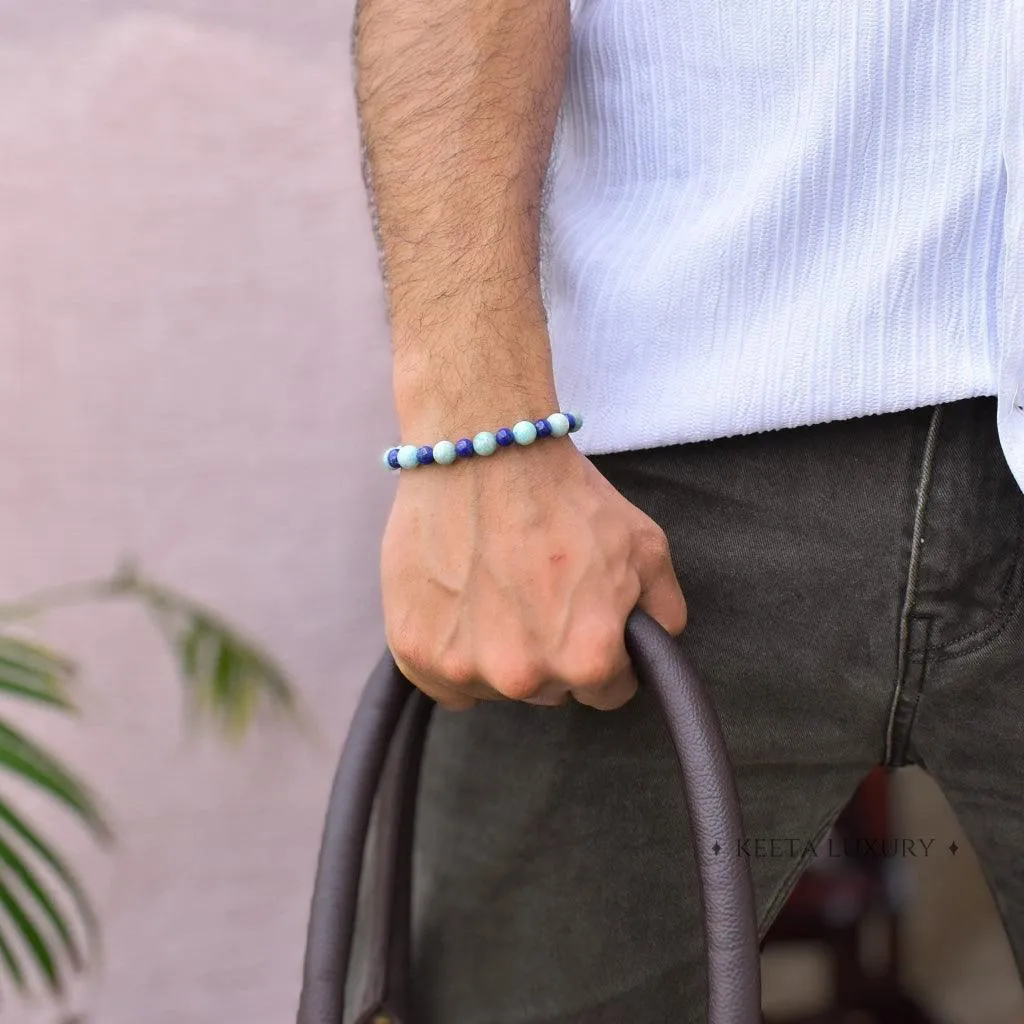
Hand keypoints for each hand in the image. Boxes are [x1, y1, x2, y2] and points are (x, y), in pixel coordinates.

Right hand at [380, 437, 687, 710]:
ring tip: (496, 588)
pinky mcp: (413, 651)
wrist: (484, 451)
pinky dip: (452, 654)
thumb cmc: (564, 495)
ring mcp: (463, 667)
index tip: (586, 616)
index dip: (604, 651)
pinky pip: (444, 683)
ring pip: (496, 687)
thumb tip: (652, 650)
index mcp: (587, 659)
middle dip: (552, 651)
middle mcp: (524, 676)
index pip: (608, 691)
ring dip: (499, 653)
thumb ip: (663, 613)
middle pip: (550, 690)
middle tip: (538, 591)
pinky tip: (461, 606)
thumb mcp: (646, 547)